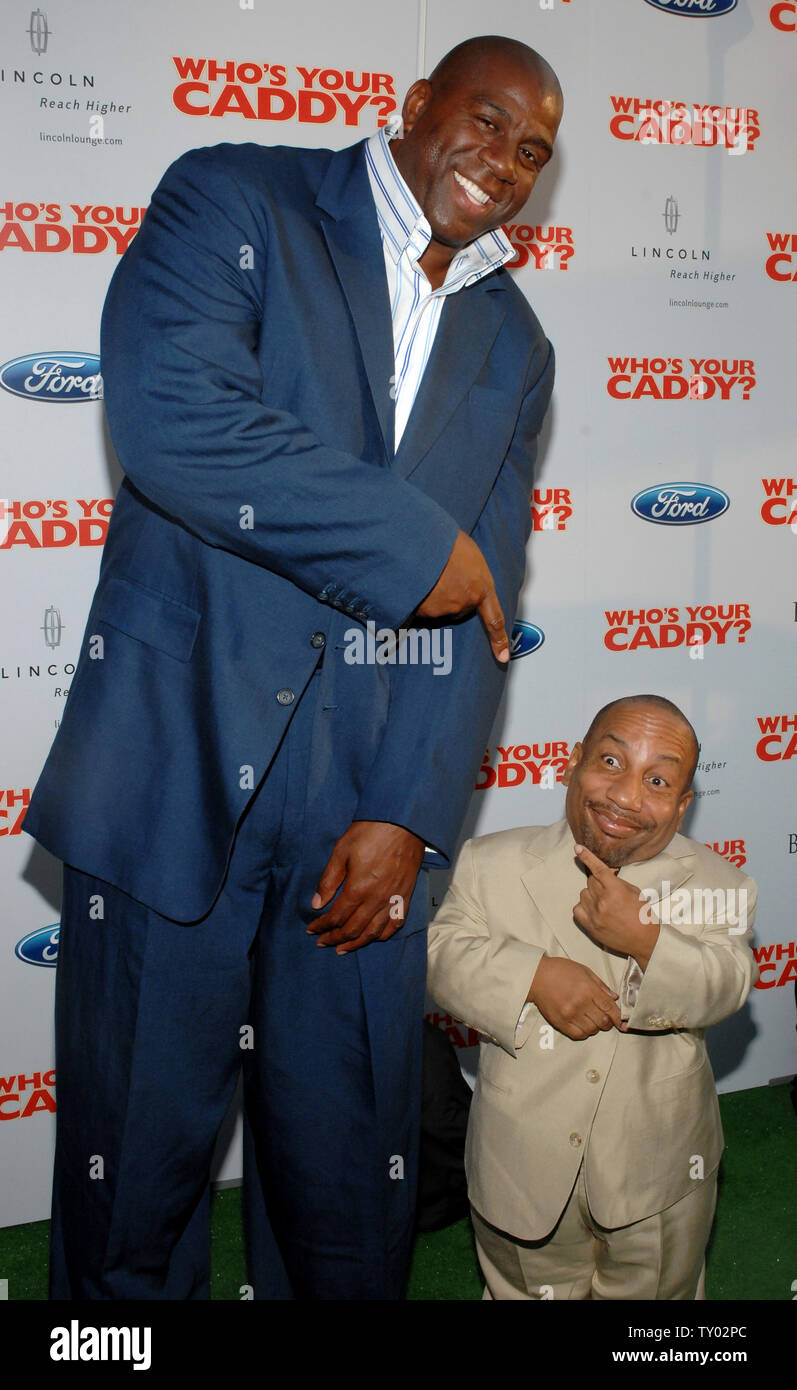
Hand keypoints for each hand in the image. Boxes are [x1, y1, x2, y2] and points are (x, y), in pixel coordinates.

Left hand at [308, 821, 425, 954]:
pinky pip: (395, 924)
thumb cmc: (370, 832)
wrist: (403, 822)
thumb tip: (317, 903)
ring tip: (343, 949)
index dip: (321, 925)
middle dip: (335, 938)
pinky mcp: (406, 896)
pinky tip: (373, 937)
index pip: (336, 917)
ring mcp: (393, 900)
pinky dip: (383, 935)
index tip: (311, 929)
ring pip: (374, 933)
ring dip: (356, 944)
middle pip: (353, 929)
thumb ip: (329, 879)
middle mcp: (377, 899)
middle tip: (322, 942)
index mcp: (359, 888)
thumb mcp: (342, 850)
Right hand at [415, 530, 508, 662]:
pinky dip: (417, 597)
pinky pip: (421, 607)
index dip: (498, 640)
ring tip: (426, 571)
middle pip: (459, 610)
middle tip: (442, 574)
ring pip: (438, 608)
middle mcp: (466, 602)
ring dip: (432, 594)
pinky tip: (415, 579)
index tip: (502, 658)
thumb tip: (465, 577)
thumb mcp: (470, 553)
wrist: (424, 540)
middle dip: (451, 597)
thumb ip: (472, 572)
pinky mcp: (426, 611)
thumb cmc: (447, 540)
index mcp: (483, 586)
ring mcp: (446, 608)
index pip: (494, 619)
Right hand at [527, 956, 621, 1039]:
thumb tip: (614, 997)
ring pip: (592, 1030)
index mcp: (587, 988)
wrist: (536, 976)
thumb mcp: (584, 970)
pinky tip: (582, 1024)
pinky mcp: (560, 1022)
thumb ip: (601, 985)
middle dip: (608, 1022)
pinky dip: (584, 1032)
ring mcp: (569, 1014)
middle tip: (605, 1017)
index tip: (623, 1023)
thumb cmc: (560, 970)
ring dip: (596, 1026)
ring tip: (591, 1018)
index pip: (609, 1008)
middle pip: (603, 1021)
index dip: (619, 1018)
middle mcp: (579, 1003)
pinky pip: (578, 1035)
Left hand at [573, 844, 659, 970]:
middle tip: (609, 889)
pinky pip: (577, 909)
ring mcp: (594, 914)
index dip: (587, 857)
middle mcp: (602, 901)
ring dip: (592, 894)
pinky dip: (583, 907)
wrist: (645, 940)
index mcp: (615, 890)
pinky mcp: (590, 926)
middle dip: (599, 882)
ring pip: (583, 893)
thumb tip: (608, 873)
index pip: (598, 869)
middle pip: (590, 881)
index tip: (578, 848)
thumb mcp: (635, 892)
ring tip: (604, 903)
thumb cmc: (643, 915)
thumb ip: (618, 882)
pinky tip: (594, 910)